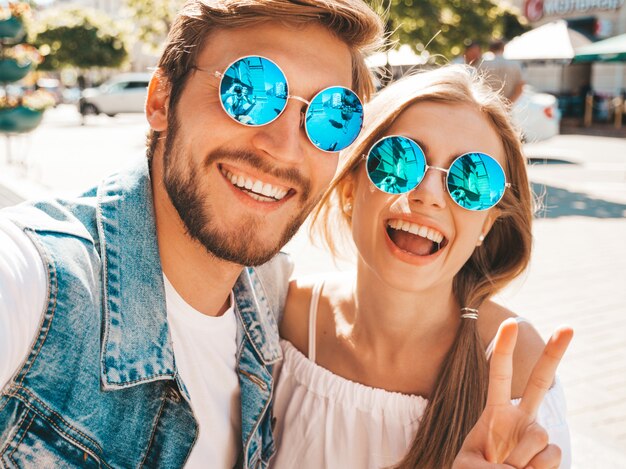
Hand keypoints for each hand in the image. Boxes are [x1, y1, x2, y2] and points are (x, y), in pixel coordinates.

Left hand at [453, 318, 572, 468]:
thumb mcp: (467, 465)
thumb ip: (486, 463)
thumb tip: (519, 466)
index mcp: (495, 412)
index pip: (500, 375)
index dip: (505, 349)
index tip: (509, 323)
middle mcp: (520, 419)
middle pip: (540, 382)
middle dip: (554, 355)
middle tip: (568, 327)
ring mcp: (536, 435)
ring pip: (539, 435)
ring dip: (520, 459)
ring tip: (507, 468)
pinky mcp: (549, 455)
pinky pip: (550, 457)